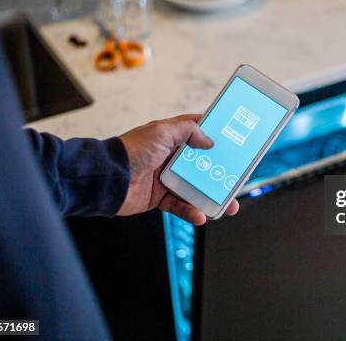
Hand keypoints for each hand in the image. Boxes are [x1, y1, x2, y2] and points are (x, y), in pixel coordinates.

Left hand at [117, 114, 238, 223]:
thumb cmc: (130, 151)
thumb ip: (188, 131)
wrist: (108, 180)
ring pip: (196, 188)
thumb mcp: (162, 131)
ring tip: (228, 205)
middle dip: (221, 173)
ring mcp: (166, 178)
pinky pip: (181, 206)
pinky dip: (191, 211)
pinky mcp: (160, 198)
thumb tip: (208, 140)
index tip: (234, 141)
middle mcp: (171, 157)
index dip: (216, 136)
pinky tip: (200, 215)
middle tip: (237, 179)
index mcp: (171, 137)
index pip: (199, 132)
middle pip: (203, 165)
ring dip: (212, 197)